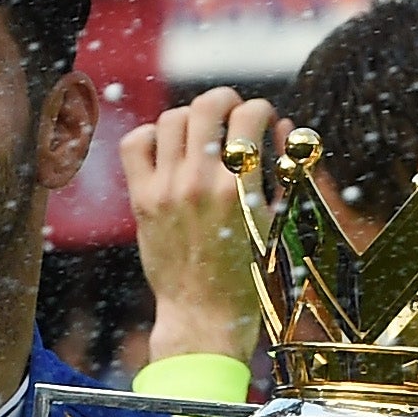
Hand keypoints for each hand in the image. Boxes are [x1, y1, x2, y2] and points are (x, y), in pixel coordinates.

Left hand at [124, 88, 282, 368]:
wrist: (203, 316)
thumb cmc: (248, 275)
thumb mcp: (277, 223)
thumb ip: (281, 172)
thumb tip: (280, 125)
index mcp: (238, 189)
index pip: (249, 116)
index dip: (261, 111)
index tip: (262, 121)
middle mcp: (199, 184)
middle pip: (207, 106)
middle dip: (226, 101)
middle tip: (232, 114)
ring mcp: (166, 190)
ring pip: (171, 118)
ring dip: (190, 119)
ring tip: (201, 135)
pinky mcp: (142, 200)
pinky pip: (136, 144)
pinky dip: (151, 137)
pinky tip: (167, 150)